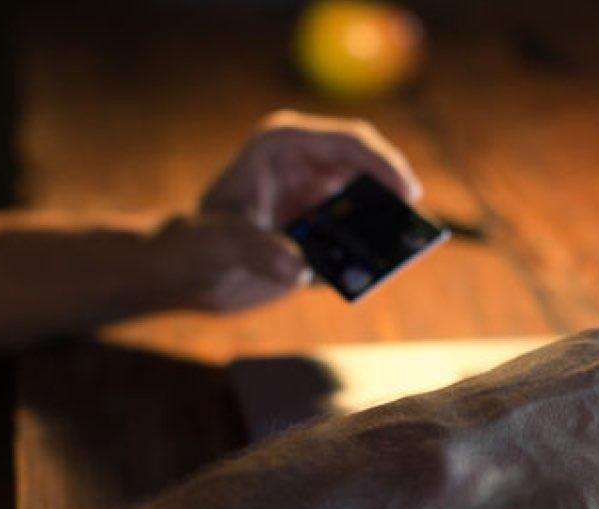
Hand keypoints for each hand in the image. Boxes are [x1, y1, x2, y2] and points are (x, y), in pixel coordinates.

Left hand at [162, 111, 420, 311]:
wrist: (187, 272)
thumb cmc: (196, 245)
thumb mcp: (219, 245)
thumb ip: (257, 251)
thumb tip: (298, 269)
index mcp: (284, 145)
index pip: (349, 142)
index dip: (383, 164)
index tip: (407, 193)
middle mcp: (309, 166)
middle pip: (370, 174)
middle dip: (392, 202)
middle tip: (411, 234)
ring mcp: (320, 199)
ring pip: (370, 210)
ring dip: (384, 234)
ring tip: (396, 259)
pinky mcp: (326, 232)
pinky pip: (359, 243)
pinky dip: (369, 260)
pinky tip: (369, 277)